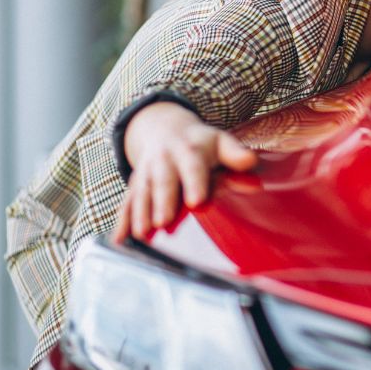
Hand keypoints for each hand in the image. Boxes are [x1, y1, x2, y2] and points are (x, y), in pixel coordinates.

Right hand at [112, 102, 256, 242]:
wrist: (164, 129)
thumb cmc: (200, 143)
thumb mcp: (219, 141)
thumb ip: (235, 153)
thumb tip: (251, 160)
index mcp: (189, 150)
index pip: (192, 167)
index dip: (194, 183)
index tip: (197, 201)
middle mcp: (163, 161)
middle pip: (162, 181)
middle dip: (162, 201)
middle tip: (164, 222)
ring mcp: (146, 173)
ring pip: (141, 193)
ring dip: (140, 213)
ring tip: (142, 234)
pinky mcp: (134, 185)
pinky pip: (126, 203)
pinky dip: (121, 221)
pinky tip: (119, 240)